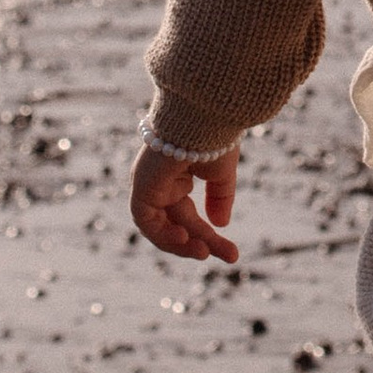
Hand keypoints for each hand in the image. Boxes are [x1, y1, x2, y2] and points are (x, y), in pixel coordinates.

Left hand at [130, 139, 241, 264]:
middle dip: (203, 242)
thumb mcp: (221, 172)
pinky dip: (163, 234)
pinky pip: (147, 222)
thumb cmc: (214, 135)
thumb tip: (220, 224)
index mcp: (176, 176)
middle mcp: (159, 183)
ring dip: (183, 244)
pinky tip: (186, 239)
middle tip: (231, 256)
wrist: (203, 115)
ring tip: (206, 253)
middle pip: (179, 224)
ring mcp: (148, 186)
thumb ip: (220, 198)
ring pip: (161, 228)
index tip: (231, 252)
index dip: (209, 235)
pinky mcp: (140, 187)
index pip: (190, 215)